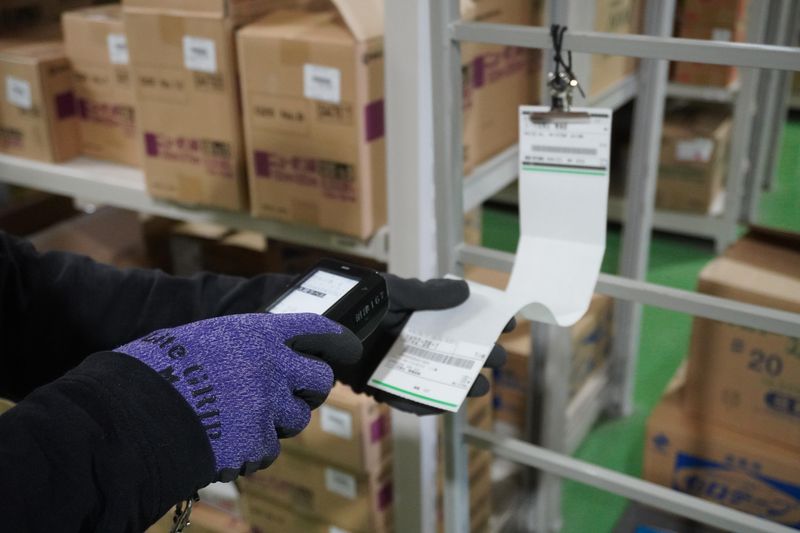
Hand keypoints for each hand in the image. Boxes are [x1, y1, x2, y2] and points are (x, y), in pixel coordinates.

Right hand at [116, 313, 361, 481]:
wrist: (135, 413)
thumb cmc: (158, 370)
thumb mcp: (204, 339)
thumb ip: (240, 347)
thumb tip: (261, 359)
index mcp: (259, 333)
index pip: (316, 328)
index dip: (338, 339)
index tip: (350, 347)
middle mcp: (273, 366)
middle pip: (320, 381)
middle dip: (310, 390)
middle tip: (293, 395)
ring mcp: (268, 406)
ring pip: (296, 419)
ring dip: (277, 422)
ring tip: (239, 418)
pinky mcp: (258, 442)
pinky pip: (268, 449)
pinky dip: (251, 449)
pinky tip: (224, 441)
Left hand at [332, 275, 514, 414]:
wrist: (307, 325)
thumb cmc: (350, 302)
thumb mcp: (393, 292)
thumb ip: (427, 295)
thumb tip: (466, 291)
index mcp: (414, 313)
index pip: (454, 317)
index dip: (480, 320)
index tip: (505, 322)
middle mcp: (408, 339)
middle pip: (449, 350)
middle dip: (476, 355)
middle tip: (496, 359)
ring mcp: (394, 363)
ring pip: (432, 377)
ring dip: (457, 384)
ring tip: (478, 387)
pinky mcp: (378, 384)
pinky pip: (405, 397)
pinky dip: (422, 403)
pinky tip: (441, 404)